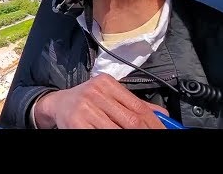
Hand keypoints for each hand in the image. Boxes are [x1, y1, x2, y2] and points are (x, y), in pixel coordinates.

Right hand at [34, 73, 167, 128]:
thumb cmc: (86, 101)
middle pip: (130, 119)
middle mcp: (95, 92)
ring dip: (129, 136)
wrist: (57, 103)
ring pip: (116, 130)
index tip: (164, 131)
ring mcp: (85, 108)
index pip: (138, 106)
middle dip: (145, 132)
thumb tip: (162, 116)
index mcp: (106, 83)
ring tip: (137, 139)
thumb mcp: (108, 95)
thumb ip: (133, 104)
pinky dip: (110, 137)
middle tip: (153, 138)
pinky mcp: (76, 123)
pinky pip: (100, 134)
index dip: (154, 123)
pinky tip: (115, 136)